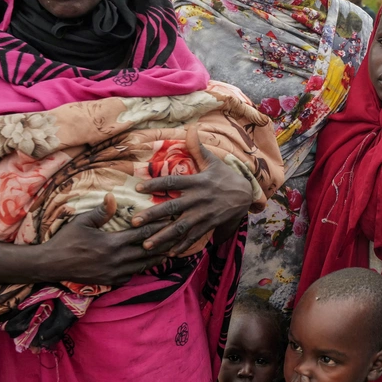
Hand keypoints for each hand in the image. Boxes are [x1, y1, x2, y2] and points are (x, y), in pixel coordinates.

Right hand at [39, 193, 170, 285]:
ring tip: (170, 250)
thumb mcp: (82, 222)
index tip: (170, 219)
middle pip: (148, 251)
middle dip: (163, 243)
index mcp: (112, 243)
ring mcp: (113, 273)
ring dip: (156, 257)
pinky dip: (140, 269)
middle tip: (177, 236)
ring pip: (142, 266)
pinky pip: (130, 276)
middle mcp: (116, 260)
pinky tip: (146, 264)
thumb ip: (101, 211)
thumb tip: (112, 196)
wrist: (51, 265)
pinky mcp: (109, 282)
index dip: (158, 226)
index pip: (142, 234)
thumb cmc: (66, 240)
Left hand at [132, 126, 253, 255]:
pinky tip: (168, 253)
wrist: (246, 196)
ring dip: (163, 237)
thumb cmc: (226, 177)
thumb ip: (198, 148)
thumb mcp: (214, 162)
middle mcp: (199, 199)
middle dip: (153, 215)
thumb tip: (191, 128)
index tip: (138, 187)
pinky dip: (182, 246)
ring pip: (180, 227)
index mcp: (198, 182)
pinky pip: (193, 238)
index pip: (173, 182)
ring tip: (147, 245)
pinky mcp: (209, 225)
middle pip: (173, 208)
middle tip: (135, 222)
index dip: (156, 184)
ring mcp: (204, 214)